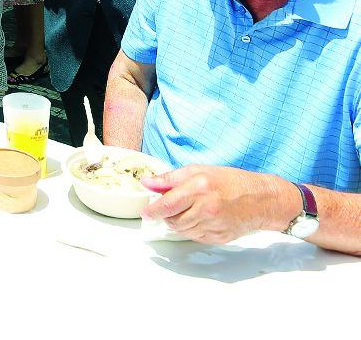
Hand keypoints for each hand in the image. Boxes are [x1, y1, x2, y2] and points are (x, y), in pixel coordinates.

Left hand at [141, 165, 296, 243]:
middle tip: (168, 207)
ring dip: (177, 223)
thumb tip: (147, 183)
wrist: (262, 200)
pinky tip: (199, 218)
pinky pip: (195, 237)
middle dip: (165, 216)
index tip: (146, 211)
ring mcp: (213, 225)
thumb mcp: (198, 170)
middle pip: (172, 220)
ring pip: (182, 231)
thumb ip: (170, 178)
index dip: (152, 210)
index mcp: (199, 188)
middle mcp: (206, 208)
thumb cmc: (230, 181)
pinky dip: (191, 229)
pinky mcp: (219, 238)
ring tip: (186, 210)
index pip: (167, 204)